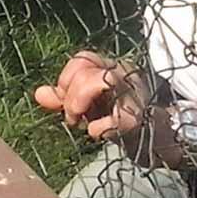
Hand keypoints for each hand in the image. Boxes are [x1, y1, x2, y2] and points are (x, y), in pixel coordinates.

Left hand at [33, 51, 151, 141]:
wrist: (157, 139)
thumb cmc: (120, 117)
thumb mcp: (89, 104)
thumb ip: (65, 97)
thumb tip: (39, 94)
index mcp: (112, 67)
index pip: (83, 58)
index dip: (66, 79)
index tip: (63, 99)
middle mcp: (125, 74)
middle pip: (88, 70)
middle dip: (70, 95)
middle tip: (72, 118)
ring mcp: (133, 95)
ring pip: (101, 81)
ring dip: (80, 103)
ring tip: (80, 123)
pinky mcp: (140, 119)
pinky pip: (117, 118)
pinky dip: (100, 127)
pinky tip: (95, 133)